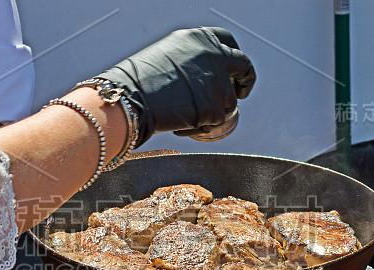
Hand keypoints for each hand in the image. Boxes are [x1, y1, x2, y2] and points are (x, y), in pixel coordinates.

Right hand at [98, 27, 255, 145]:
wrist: (128, 98)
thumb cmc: (137, 80)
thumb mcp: (167, 55)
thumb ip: (191, 59)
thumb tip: (203, 75)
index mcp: (200, 38)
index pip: (229, 43)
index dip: (235, 59)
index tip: (236, 70)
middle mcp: (214, 55)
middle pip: (244, 67)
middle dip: (245, 82)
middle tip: (240, 93)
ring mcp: (217, 81)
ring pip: (229, 101)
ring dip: (213, 110)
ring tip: (184, 114)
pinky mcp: (215, 107)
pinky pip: (216, 122)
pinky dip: (201, 127)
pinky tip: (180, 124)